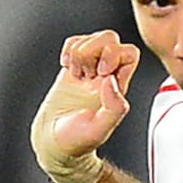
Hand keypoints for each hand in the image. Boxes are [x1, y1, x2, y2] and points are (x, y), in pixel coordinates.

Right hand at [31, 30, 141, 182]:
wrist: (53, 144)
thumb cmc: (75, 142)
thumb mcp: (99, 131)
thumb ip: (114, 107)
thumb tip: (111, 81)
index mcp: (117, 88)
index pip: (129, 53)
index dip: (115, 55)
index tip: (100, 73)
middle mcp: (105, 76)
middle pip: (111, 40)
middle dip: (94, 49)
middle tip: (85, 72)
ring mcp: (88, 71)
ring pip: (92, 39)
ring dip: (80, 50)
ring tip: (75, 72)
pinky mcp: (70, 69)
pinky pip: (74, 44)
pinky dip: (68, 49)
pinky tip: (66, 66)